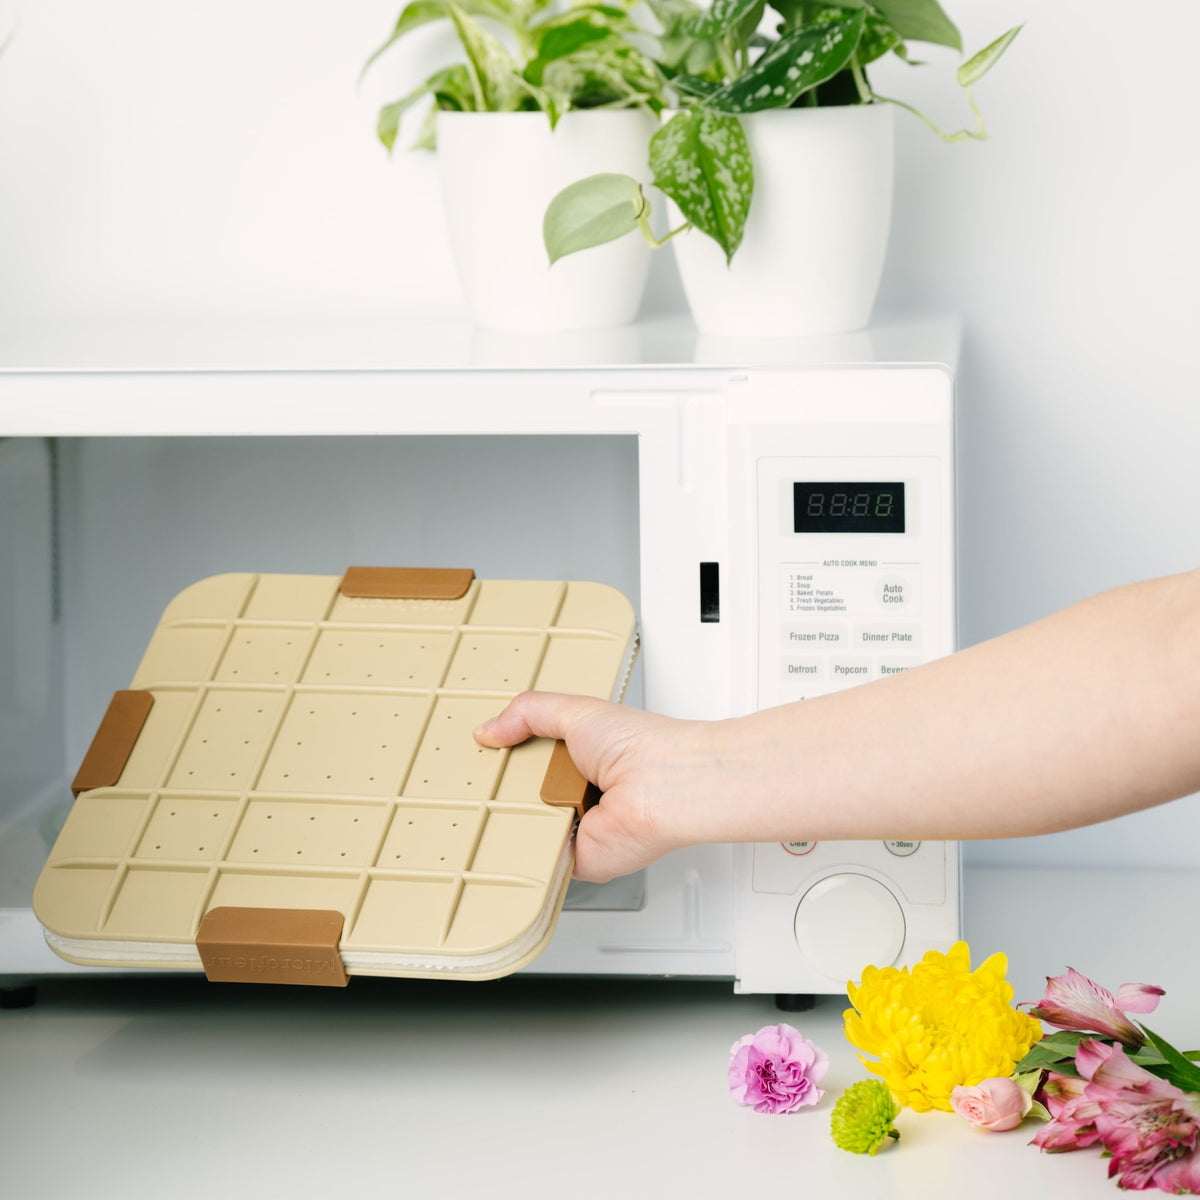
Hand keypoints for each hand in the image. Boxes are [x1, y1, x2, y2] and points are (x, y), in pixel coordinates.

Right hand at [473, 692, 702, 882]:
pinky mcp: (578, 860)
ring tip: (496, 806)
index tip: (482, 758)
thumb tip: (489, 730)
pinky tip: (513, 838)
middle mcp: (580, 794)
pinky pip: (539, 861)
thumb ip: (527, 713)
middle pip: (522, 798)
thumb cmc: (639, 745)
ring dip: (512, 821)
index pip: (532, 762)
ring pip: (526, 830)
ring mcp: (578, 828)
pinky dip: (526, 852)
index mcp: (581, 758)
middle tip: (478, 785)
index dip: (507, 761)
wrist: (662, 785)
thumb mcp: (573, 711)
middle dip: (501, 793)